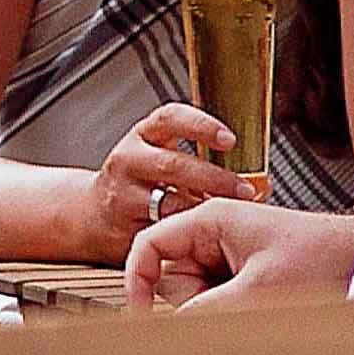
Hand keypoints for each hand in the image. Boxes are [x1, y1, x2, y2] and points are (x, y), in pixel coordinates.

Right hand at [81, 102, 253, 258]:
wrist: (90, 214)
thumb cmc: (141, 184)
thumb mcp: (163, 158)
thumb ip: (204, 162)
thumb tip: (263, 182)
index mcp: (142, 136)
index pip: (169, 118)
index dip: (201, 126)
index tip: (230, 139)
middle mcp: (128, 160)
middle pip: (172, 164)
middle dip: (214, 177)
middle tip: (245, 189)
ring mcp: (123, 195)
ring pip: (168, 203)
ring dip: (204, 209)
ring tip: (230, 214)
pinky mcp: (124, 228)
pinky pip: (161, 232)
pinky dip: (186, 234)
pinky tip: (204, 235)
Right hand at [126, 196, 342, 310]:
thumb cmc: (321, 255)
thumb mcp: (258, 289)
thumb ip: (207, 311)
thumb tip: (170, 332)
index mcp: (210, 218)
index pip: (149, 246)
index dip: (138, 281)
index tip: (141, 315)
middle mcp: (212, 232)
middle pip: (171, 277)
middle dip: (193, 301)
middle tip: (236, 302)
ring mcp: (225, 252)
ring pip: (192, 294)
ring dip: (215, 307)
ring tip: (257, 299)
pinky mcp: (239, 270)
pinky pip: (214, 298)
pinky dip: (230, 309)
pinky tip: (260, 304)